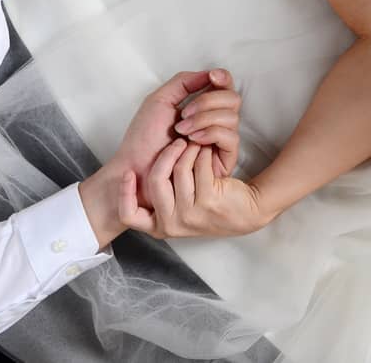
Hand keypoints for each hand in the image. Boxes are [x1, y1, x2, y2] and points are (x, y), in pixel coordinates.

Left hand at [108, 69, 240, 208]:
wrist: (136, 169)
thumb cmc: (143, 139)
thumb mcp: (159, 100)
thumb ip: (183, 82)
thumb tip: (210, 73)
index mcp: (201, 108)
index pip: (224, 88)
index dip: (223, 78)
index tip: (212, 76)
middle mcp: (214, 123)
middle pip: (233, 99)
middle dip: (208, 100)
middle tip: (184, 113)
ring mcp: (219, 142)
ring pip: (232, 117)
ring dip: (205, 118)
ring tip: (182, 130)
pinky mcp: (222, 161)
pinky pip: (231, 138)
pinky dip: (211, 133)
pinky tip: (192, 140)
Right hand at [120, 139, 271, 238]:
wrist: (246, 211)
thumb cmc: (208, 203)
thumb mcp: (178, 205)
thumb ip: (160, 194)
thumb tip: (133, 170)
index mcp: (160, 227)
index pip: (130, 215)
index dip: (124, 193)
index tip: (127, 172)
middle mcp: (173, 224)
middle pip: (155, 180)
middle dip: (166, 154)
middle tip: (178, 142)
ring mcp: (190, 215)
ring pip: (179, 168)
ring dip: (189, 150)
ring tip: (197, 146)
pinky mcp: (208, 201)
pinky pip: (198, 164)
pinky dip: (203, 153)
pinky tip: (209, 152)